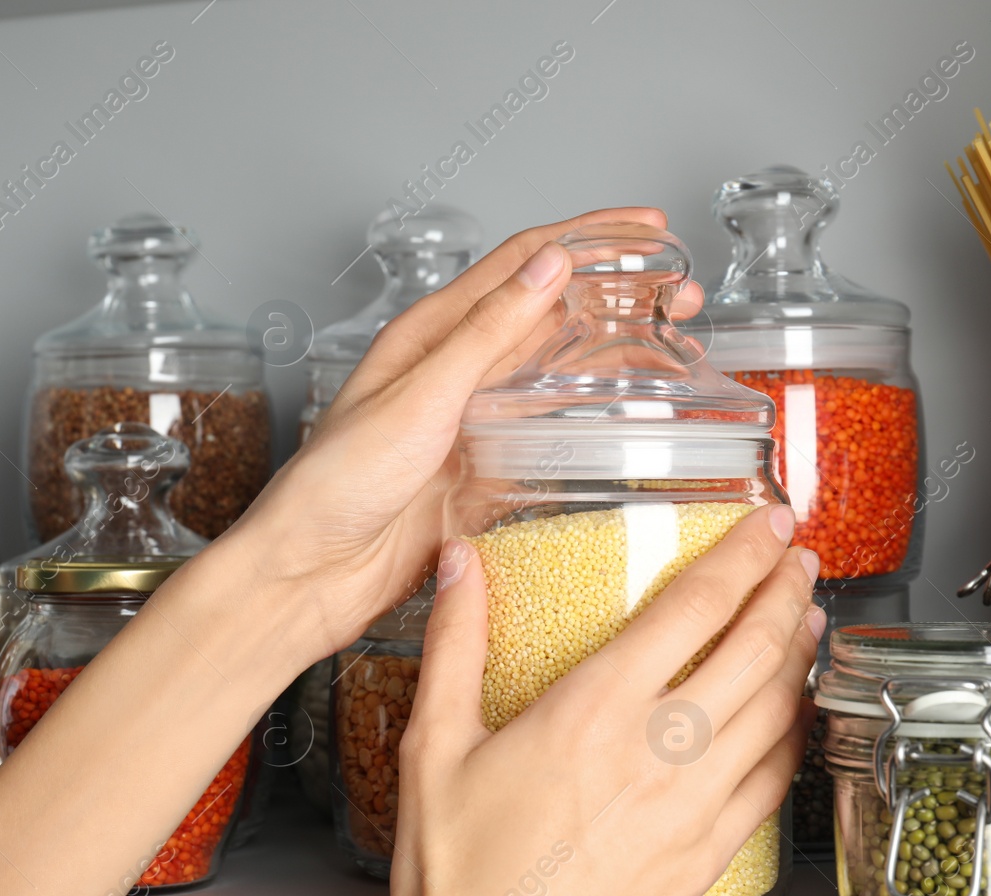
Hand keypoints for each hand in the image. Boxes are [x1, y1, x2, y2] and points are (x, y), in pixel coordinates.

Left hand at [219, 208, 704, 663]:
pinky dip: (589, 414)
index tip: (648, 228)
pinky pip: (546, 431)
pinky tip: (621, 416)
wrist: (310, 571)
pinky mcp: (481, 469)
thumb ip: (486, 334)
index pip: (524, 261)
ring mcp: (471, 419)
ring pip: (554, 368)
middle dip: (616, 292)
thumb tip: (549, 267)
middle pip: (548, 310)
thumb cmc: (336, 483)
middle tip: (679, 293)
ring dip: (611, 349)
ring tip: (669, 343)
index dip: (590, 235)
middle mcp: (453, 368)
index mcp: (431, 333)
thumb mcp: (419, 398)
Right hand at [277, 504, 821, 895]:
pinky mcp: (703, 861)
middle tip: (799, 559)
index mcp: (592, 712)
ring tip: (807, 620)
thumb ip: (455, 641)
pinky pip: (771, 786)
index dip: (741, 555)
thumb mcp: (435, 743)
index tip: (765, 525)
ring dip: (799, 657)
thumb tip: (460, 565)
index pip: (693, 608)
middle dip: (786, 591)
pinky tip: (792, 720)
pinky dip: (793, 739)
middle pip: (753, 649)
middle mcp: (656, 755)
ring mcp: (689, 811)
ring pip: (775, 713)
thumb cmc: (453, 875)